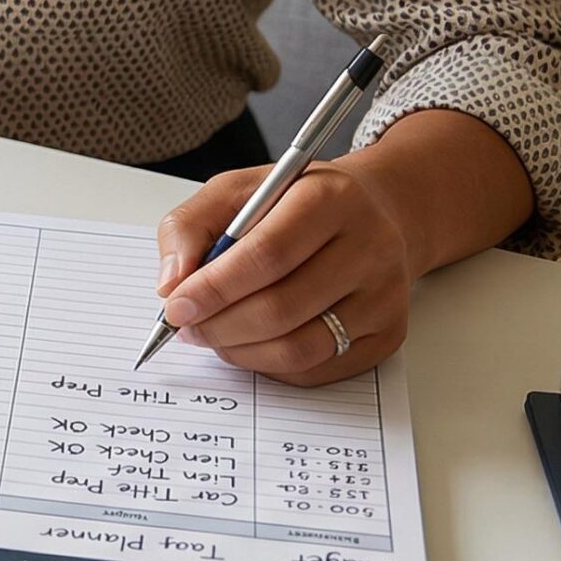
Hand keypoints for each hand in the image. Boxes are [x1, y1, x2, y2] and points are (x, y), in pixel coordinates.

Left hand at [153, 160, 424, 385]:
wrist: (368, 214)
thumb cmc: (292, 203)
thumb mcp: (234, 191)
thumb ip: (190, 227)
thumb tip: (172, 284)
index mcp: (329, 198)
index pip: (266, 255)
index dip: (214, 288)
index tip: (175, 306)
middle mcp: (369, 246)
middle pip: (282, 308)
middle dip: (220, 326)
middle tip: (187, 327)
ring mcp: (384, 295)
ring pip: (300, 348)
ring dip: (241, 351)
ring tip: (214, 335)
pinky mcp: (388, 333)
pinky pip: (318, 370)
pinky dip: (270, 365)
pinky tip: (251, 344)